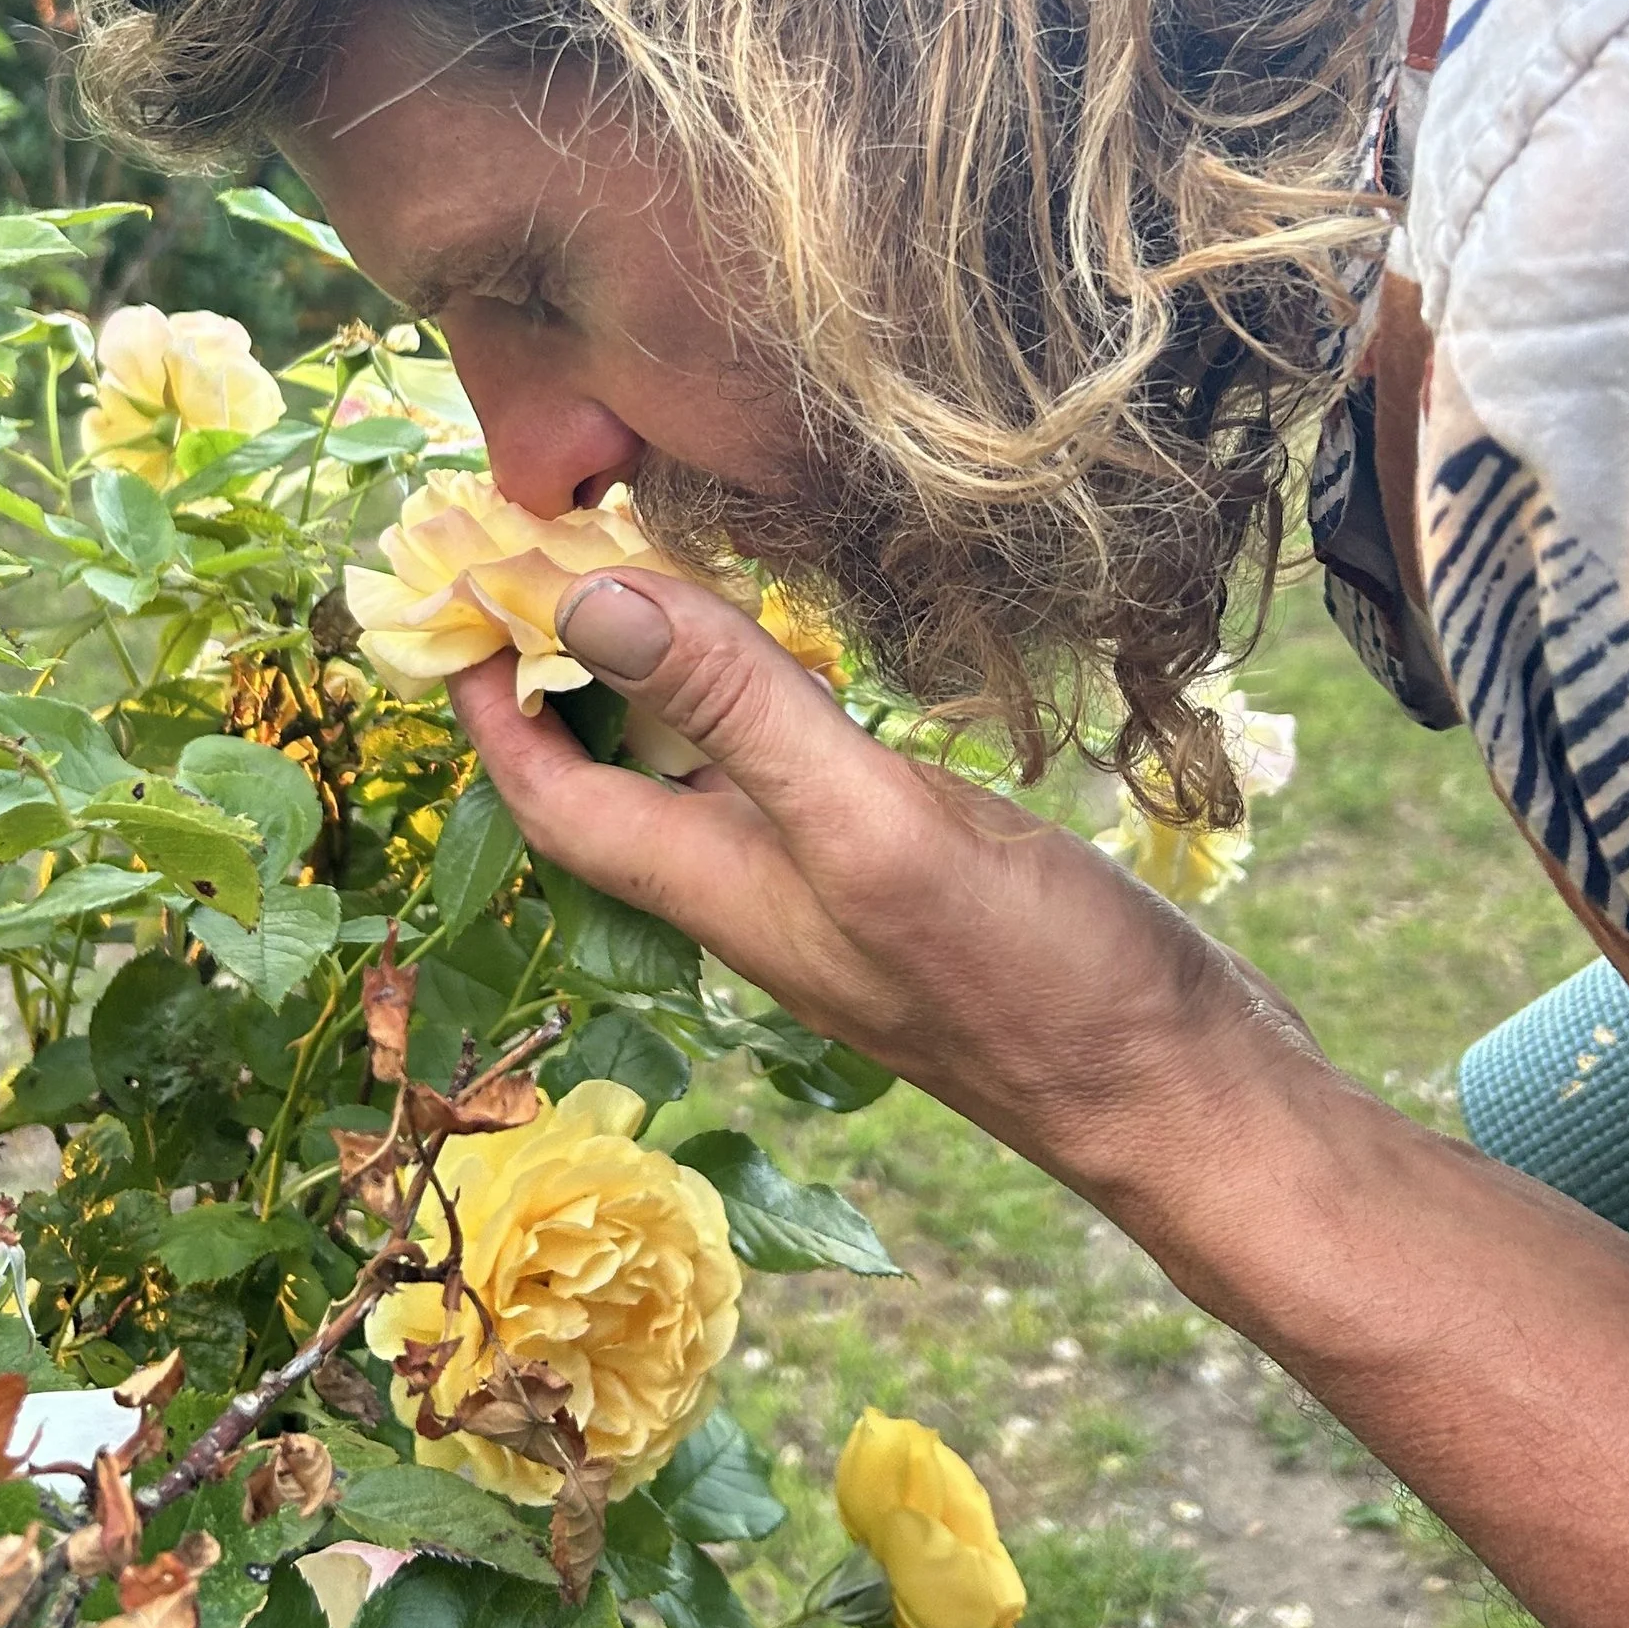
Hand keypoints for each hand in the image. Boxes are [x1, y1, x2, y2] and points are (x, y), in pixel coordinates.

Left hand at [448, 566, 1331, 1217]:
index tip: (447, 586)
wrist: (1181, 1095)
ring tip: (652, 549)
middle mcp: (757, 887)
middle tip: (545, 532)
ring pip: (710, 764)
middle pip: (617, 771)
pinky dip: (774, 690)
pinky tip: (809, 639)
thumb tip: (587, 601)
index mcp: (717, 886)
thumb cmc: (1031, 982)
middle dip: (562, 664)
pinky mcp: (916, 870)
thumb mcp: (868, 826)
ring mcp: (839, 882)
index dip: (484, 697)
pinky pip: (802, 766)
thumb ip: (736, 711)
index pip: (550, 789)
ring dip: (666, 668)